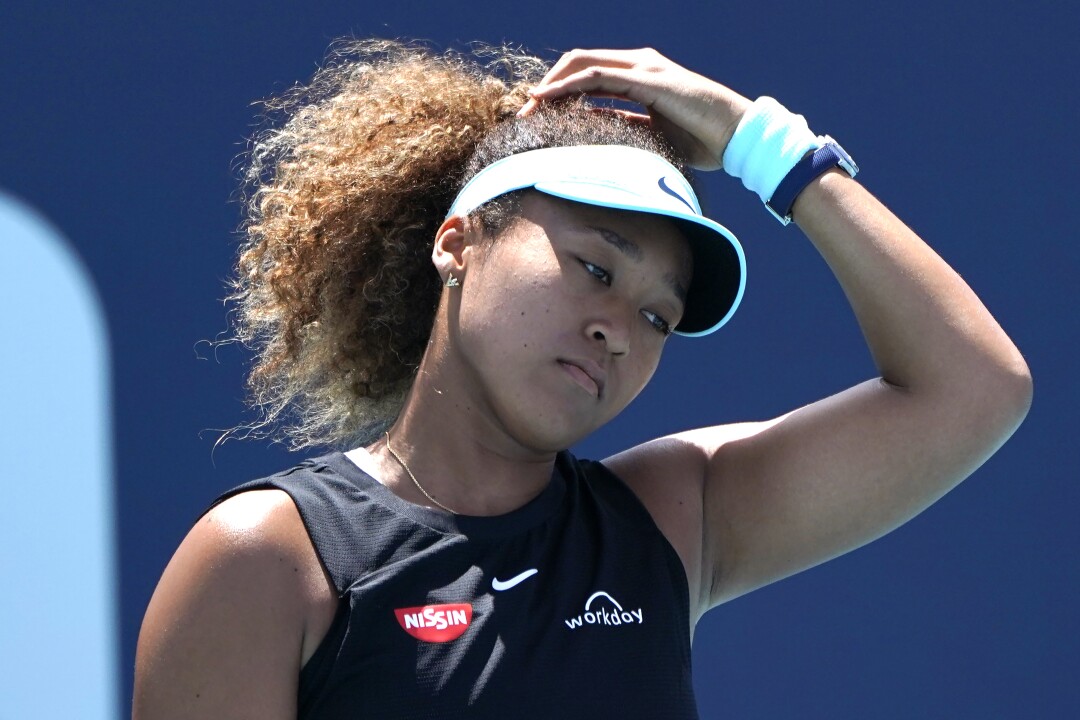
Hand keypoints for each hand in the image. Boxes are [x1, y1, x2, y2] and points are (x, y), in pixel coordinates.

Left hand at [518, 48, 751, 170]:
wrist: (737, 137)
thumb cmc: (702, 140)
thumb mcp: (651, 134)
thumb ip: (623, 126)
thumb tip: (592, 135)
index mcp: (640, 76)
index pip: (588, 75)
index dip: (559, 92)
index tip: (536, 118)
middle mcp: (638, 64)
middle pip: (578, 64)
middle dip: (547, 86)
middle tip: (524, 116)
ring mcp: (643, 67)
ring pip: (582, 64)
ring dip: (550, 86)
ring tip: (528, 111)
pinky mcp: (648, 77)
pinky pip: (596, 76)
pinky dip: (567, 86)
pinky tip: (546, 101)